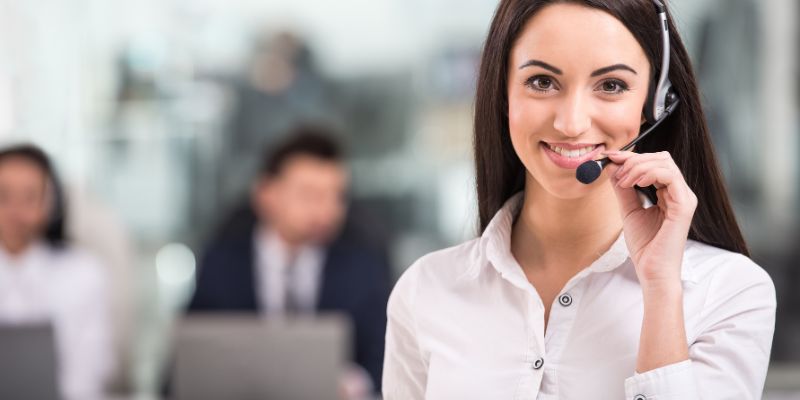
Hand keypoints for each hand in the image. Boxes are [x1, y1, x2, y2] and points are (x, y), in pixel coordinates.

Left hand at [604, 150, 697, 287]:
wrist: (651, 270)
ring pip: (665, 163)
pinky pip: (670, 176)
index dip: (631, 157)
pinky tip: (635, 183)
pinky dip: (649, 174)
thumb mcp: (628, 210)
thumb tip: (611, 167)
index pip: (655, 163)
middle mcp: (680, 193)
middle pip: (661, 158)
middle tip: (615, 171)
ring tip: (624, 181)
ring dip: (638, 166)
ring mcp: (684, 198)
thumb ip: (622, 188)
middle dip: (634, 160)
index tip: (609, 158)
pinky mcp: (684, 206)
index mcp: (670, 193)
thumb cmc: (644, 245)